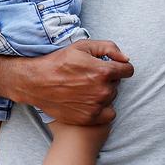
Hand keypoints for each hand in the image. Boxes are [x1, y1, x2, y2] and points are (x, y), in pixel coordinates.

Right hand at [19, 39, 133, 124]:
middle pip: (117, 84)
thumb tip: (126, 58)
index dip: (120, 67)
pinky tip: (91, 102)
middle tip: (89, 77)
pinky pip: (109, 114)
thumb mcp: (83, 46)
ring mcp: (96, 106)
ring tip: (85, 88)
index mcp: (103, 72)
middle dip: (108, 79)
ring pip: (111, 98)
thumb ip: (109, 48)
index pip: (128, 70)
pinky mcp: (89, 118)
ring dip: (103, 93)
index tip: (111, 67)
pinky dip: (103, 109)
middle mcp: (102, 91)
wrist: (36, 83)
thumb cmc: (59, 62)